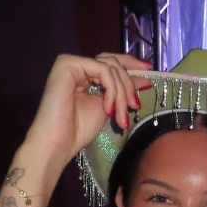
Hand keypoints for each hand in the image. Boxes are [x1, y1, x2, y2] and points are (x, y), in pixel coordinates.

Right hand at [22, 51, 151, 175]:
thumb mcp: (108, 108)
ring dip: (122, 92)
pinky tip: (108, 108)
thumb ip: (121, 92)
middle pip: (113, 63)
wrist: (57, 144)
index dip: (130, 65)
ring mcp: (71, 63)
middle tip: (135, 107)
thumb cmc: (77, 131)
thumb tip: (144, 79)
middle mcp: (77, 65)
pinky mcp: (68, 63)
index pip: (110, 63)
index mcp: (84, 74)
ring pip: (110, 67)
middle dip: (128, 85)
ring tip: (120, 116)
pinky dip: (112, 89)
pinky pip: (102, 70)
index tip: (149, 71)